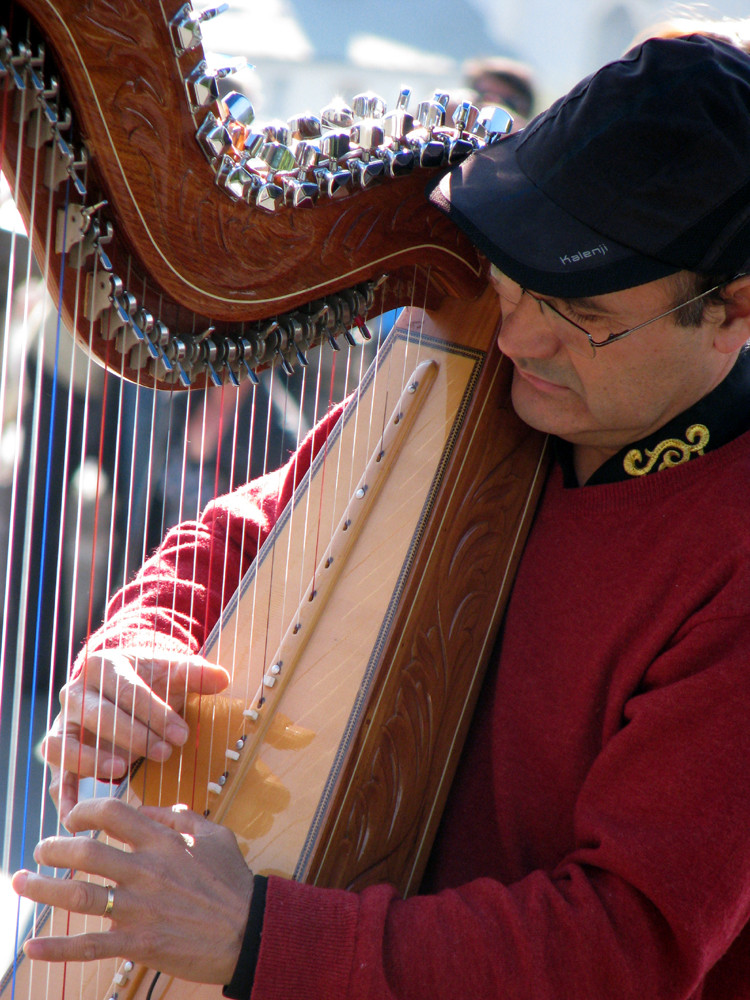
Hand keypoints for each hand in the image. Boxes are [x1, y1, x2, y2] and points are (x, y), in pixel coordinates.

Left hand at [11, 798, 252, 984]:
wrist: (249, 929)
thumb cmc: (233, 880)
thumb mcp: (215, 834)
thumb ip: (180, 817)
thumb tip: (150, 808)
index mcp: (163, 841)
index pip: (112, 813)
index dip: (84, 810)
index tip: (72, 817)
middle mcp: (146, 870)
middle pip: (86, 852)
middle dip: (54, 848)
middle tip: (39, 850)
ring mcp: (139, 908)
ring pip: (79, 895)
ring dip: (43, 889)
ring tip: (19, 883)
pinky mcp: (138, 942)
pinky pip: (90, 946)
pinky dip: (57, 948)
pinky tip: (32, 947)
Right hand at [44, 649, 229, 822]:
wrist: (122, 685)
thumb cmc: (149, 681)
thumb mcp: (172, 673)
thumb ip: (195, 674)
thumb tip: (222, 678)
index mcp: (102, 665)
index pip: (127, 689)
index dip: (155, 713)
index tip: (182, 735)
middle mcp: (75, 693)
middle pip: (98, 715)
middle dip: (134, 735)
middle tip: (166, 753)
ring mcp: (63, 724)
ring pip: (64, 743)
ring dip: (90, 759)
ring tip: (123, 771)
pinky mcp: (60, 752)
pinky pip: (54, 773)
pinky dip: (63, 795)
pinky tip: (77, 815)